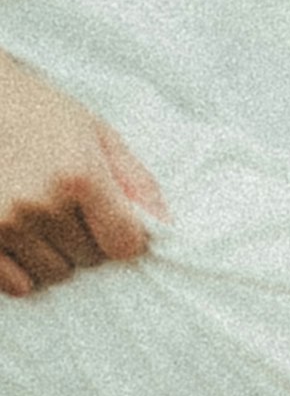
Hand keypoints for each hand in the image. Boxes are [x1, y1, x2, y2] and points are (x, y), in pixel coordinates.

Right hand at [0, 52, 164, 298]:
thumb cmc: (37, 110)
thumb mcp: (95, 132)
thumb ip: (137, 181)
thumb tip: (167, 227)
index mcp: (79, 178)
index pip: (125, 246)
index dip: (121, 235)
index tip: (108, 217)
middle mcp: (41, 204)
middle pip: (89, 260)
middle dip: (83, 239)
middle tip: (60, 202)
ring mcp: (5, 222)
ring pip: (54, 273)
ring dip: (51, 253)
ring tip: (34, 213)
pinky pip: (16, 284)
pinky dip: (20, 269)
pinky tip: (17, 236)